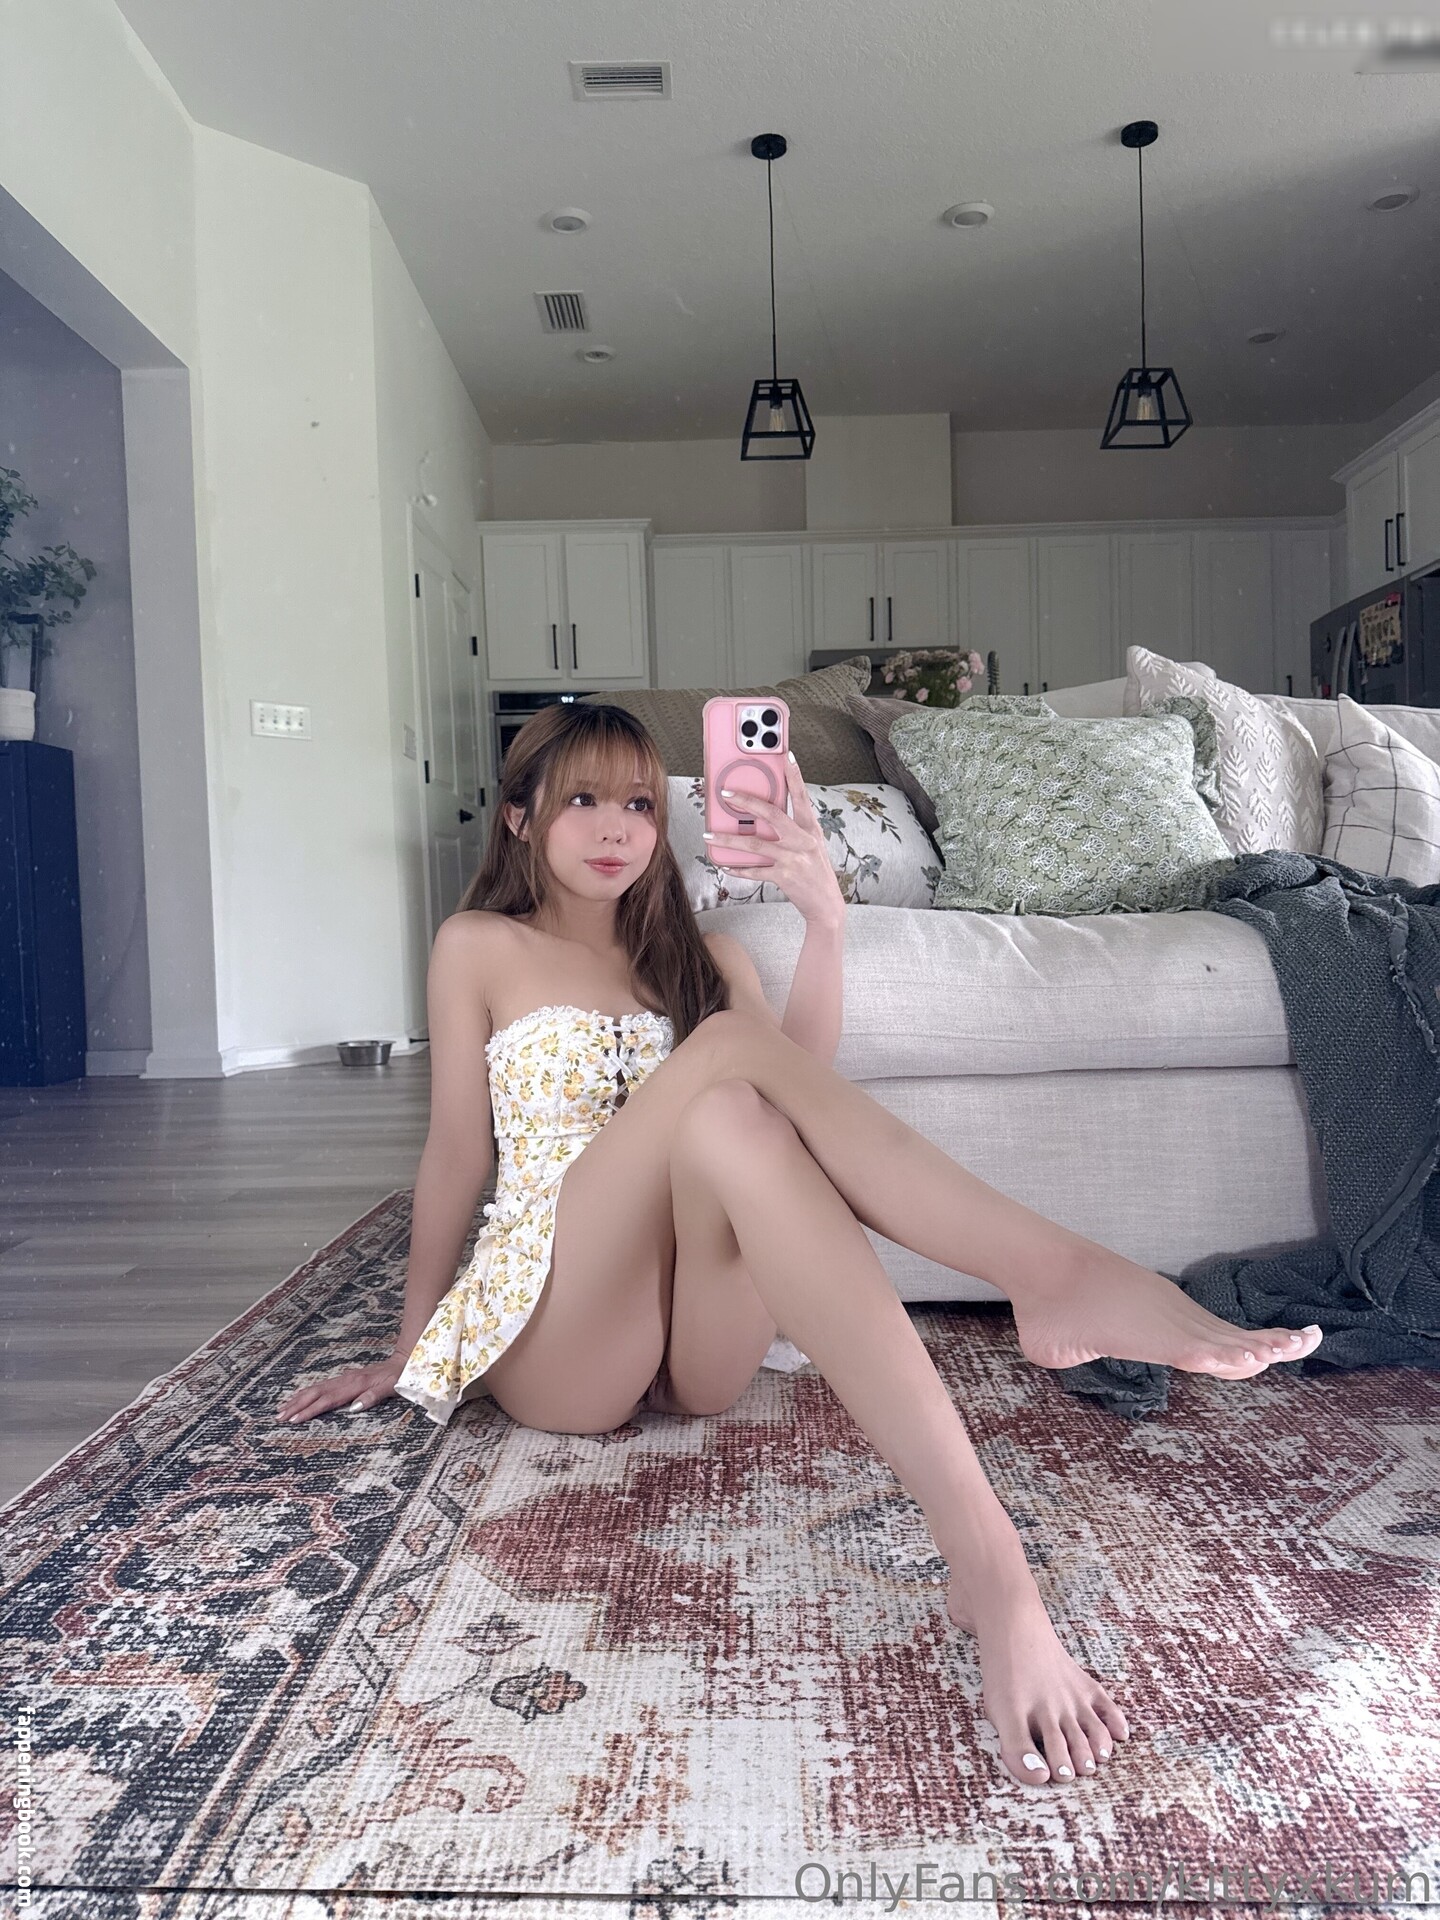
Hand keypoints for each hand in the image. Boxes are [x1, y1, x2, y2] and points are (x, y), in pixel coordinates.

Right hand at [277, 1356, 404, 1424]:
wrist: (403, 1362)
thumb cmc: (397, 1378)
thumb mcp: (390, 1389)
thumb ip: (372, 1398)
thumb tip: (353, 1408)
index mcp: (354, 1385)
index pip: (327, 1400)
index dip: (309, 1410)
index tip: (294, 1419)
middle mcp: (345, 1381)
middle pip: (315, 1393)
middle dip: (296, 1405)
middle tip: (279, 1417)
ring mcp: (343, 1379)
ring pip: (315, 1389)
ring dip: (298, 1399)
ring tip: (281, 1409)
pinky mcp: (344, 1379)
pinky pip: (321, 1386)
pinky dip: (307, 1393)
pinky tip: (299, 1397)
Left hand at [703, 751, 843, 925]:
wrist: (827, 905)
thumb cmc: (816, 872)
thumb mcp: (811, 845)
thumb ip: (793, 829)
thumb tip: (763, 816)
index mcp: (811, 829)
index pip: (802, 796)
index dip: (794, 775)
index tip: (786, 756)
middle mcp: (803, 841)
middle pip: (772, 814)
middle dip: (747, 801)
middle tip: (726, 793)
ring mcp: (794, 859)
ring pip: (755, 844)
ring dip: (729, 839)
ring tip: (709, 834)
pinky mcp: (784, 877)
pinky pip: (754, 871)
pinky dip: (737, 868)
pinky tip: (724, 864)